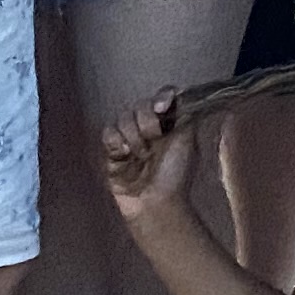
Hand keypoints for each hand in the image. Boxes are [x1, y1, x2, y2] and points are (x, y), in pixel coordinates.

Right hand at [99, 89, 199, 223]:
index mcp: (168, 122)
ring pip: (122, 118)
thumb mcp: (187, 141)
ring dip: (133, 136)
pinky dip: (116, 142)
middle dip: (146, 122)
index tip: (162, 107)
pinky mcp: (111, 150)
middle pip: (140, 105)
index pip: (162, 96)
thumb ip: (184, 114)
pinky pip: (108, 133)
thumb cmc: (175, 174)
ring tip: (141, 156)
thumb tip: (177, 92)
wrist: (155, 202)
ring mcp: (128, 137)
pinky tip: (123, 155)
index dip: (161, 97)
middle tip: (153, 141)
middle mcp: (148, 126)